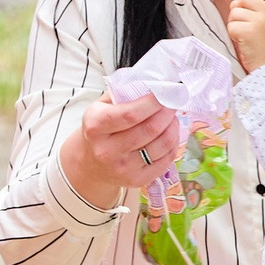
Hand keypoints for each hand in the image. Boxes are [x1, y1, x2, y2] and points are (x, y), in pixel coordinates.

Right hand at [59, 93, 180, 203]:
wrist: (90, 163)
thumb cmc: (101, 129)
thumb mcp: (101, 106)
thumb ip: (123, 93)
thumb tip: (154, 83)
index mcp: (95, 127)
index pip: (130, 114)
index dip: (153, 103)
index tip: (165, 91)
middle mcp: (107, 150)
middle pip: (150, 129)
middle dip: (167, 112)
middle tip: (173, 102)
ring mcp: (123, 168)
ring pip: (161, 145)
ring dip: (173, 126)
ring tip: (172, 116)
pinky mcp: (137, 180)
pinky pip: (166, 159)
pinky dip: (173, 143)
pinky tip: (171, 133)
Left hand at [228, 0, 264, 73]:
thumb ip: (254, 13)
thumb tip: (234, 4)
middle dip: (239, 11)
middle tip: (246, 27)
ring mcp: (260, 21)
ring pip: (234, 13)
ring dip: (234, 25)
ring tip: (246, 38)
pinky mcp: (249, 30)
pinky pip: (231, 25)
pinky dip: (233, 35)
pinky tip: (244, 42)